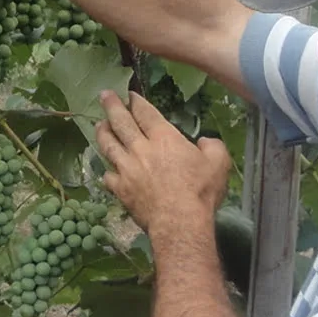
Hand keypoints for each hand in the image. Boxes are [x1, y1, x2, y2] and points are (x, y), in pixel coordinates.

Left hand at [95, 91, 229, 233]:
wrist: (179, 222)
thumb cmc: (200, 191)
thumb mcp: (219, 162)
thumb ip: (212, 146)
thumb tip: (204, 141)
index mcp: (164, 138)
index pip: (145, 113)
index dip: (136, 101)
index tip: (129, 94)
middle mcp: (140, 148)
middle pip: (121, 122)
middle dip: (111, 106)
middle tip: (104, 95)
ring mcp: (126, 169)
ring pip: (108, 145)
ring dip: (102, 133)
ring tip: (98, 125)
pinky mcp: (120, 189)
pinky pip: (108, 175)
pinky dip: (107, 170)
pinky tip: (106, 169)